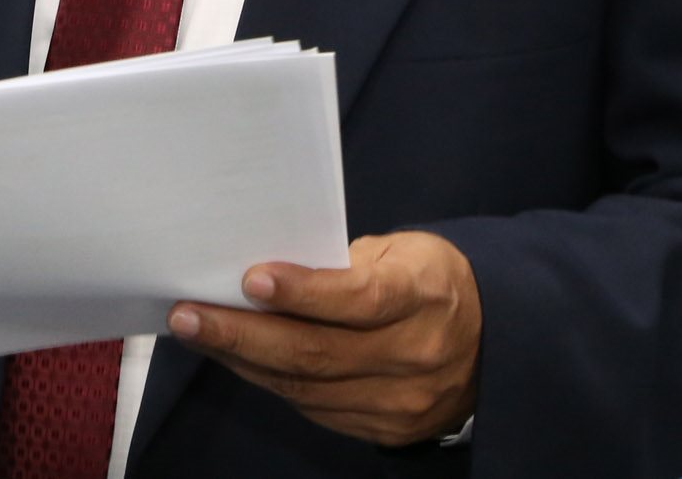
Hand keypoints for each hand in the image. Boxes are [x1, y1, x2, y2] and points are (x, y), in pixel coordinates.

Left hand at [167, 232, 480, 446]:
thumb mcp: (403, 251)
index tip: (251, 279)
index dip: (304, 292)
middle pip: (318, 353)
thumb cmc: (431, 280)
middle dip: (243, 335)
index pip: (360, 298)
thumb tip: (266, 274)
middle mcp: (415, 354)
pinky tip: (238, 359)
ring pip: (307, 387)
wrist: (494, 342)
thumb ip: (345, 264)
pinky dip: (271, 381)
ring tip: (197, 331)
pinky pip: (315, 408)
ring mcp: (401, 402)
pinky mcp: (386, 431)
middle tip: (188, 314)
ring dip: (244, 361)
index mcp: (424, 294)